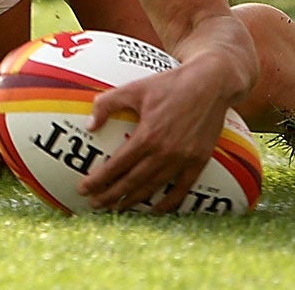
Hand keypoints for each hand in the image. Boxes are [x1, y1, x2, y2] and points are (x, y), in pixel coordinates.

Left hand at [80, 56, 239, 213]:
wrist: (210, 83)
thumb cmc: (170, 84)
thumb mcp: (134, 88)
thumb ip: (107, 104)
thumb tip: (90, 126)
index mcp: (147, 135)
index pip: (117, 166)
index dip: (98, 180)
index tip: (83, 189)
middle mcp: (164, 152)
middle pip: (132, 182)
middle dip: (110, 196)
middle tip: (95, 204)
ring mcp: (183, 159)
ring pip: (153, 188)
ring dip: (133, 201)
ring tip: (117, 208)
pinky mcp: (199, 161)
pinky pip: (181, 190)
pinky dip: (168, 203)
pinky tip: (155, 210)